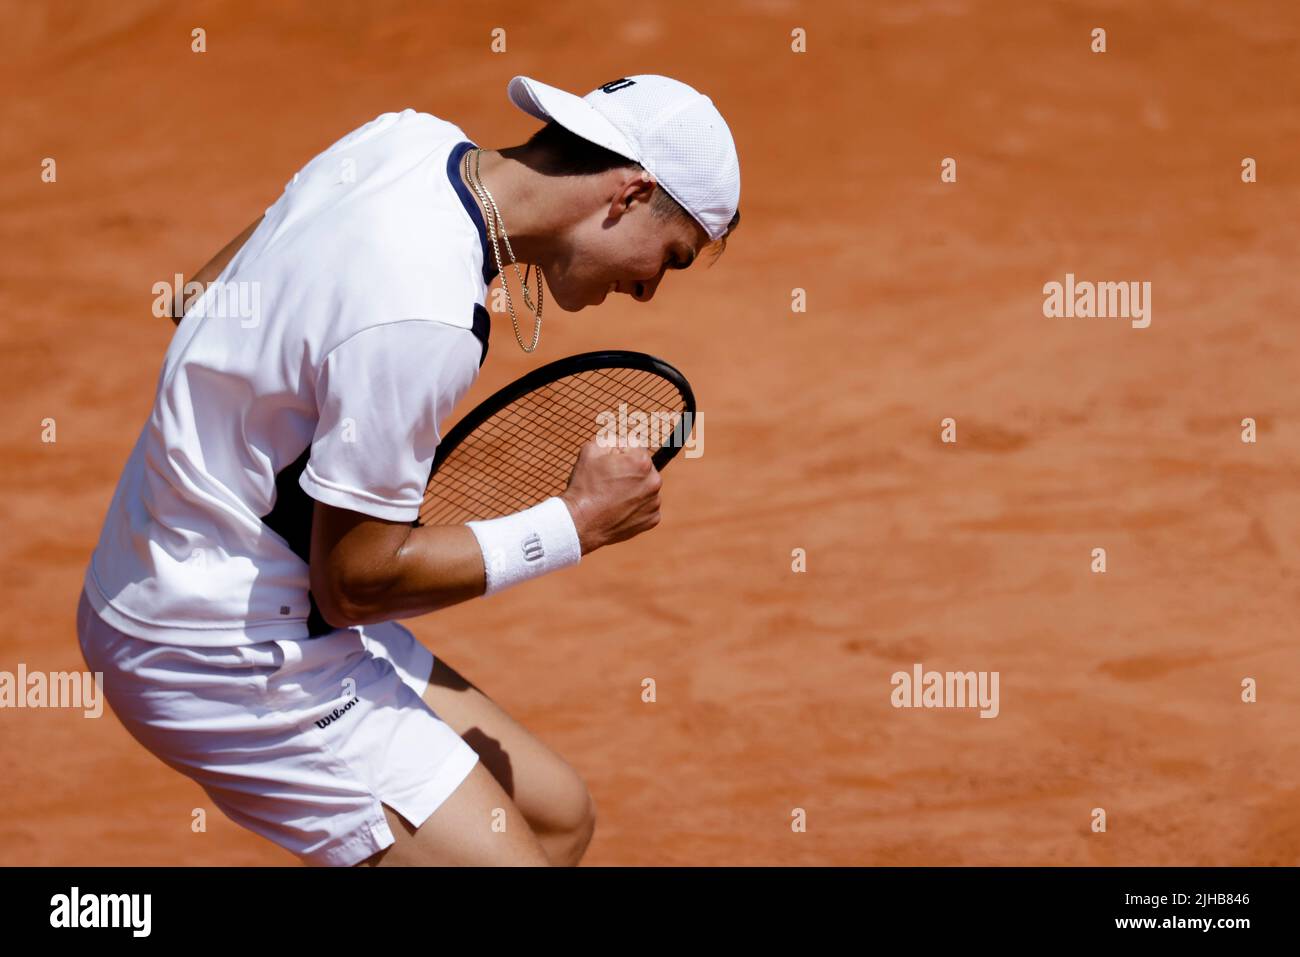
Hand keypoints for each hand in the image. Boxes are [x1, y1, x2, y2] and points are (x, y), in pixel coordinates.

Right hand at [560, 439, 661, 553]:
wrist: (579, 523)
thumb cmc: (584, 486)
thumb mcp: (590, 450)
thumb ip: (610, 439)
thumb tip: (621, 441)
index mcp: (642, 461)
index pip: (635, 448)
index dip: (618, 454)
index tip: (608, 465)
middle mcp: (654, 481)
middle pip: (643, 468)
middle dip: (629, 471)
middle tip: (609, 481)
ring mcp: (654, 502)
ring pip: (645, 488)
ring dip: (634, 489)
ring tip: (612, 497)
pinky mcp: (652, 519)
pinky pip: (646, 507)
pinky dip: (635, 507)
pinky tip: (619, 509)